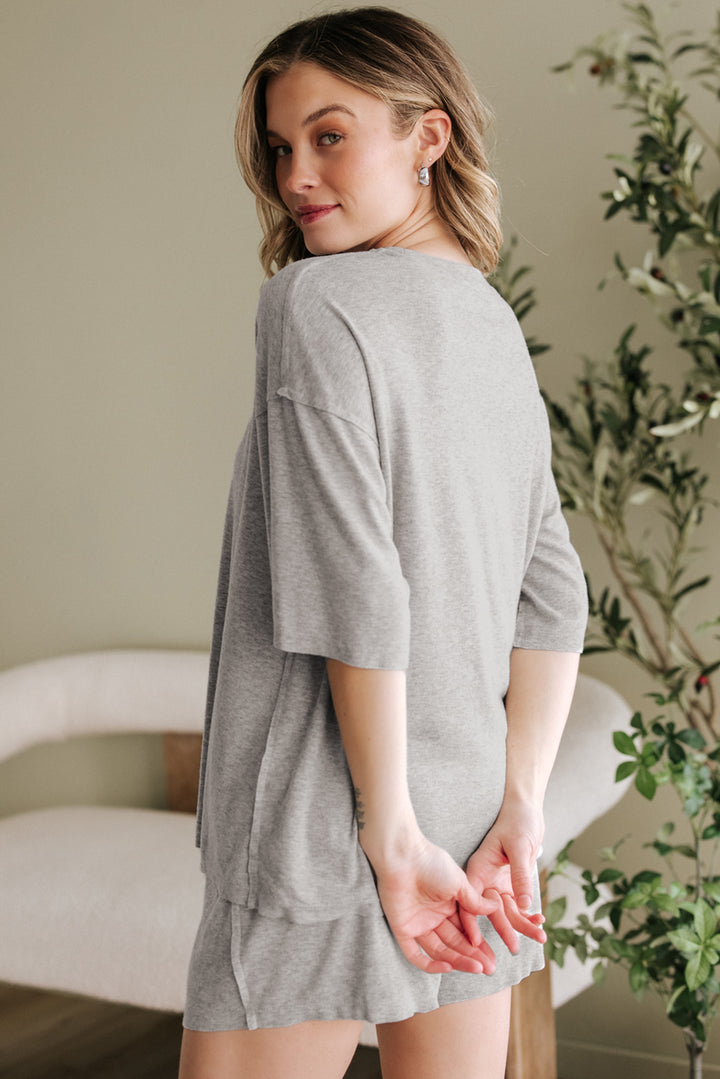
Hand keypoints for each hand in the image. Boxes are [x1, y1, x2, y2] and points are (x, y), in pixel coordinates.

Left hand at [370, 836, 498, 973]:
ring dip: (458, 961)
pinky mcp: (402, 929)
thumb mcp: (459, 882)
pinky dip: (430, 964)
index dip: (479, 945)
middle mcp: (433, 917)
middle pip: (455, 943)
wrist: (402, 856)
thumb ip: (474, 901)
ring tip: (477, 969)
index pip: (465, 931)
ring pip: (440, 950)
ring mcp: (418, 924)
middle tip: (490, 969)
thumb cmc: (430, 862)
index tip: (493, 956)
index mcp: (447, 905)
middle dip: (473, 957)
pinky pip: (415, 954)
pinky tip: (449, 967)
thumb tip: (495, 908)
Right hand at [458, 799, 546, 955]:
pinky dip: (529, 914)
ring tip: (541, 937)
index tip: (476, 943)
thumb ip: (520, 877)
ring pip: (507, 911)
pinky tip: (540, 921)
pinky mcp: (510, 884)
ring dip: (523, 925)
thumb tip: (524, 906)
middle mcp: (484, 879)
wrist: (527, 810)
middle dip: (503, 930)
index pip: (469, 900)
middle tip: (514, 948)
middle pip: (490, 910)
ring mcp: (497, 883)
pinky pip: (518, 905)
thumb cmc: (519, 821)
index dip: (470, 921)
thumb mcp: (520, 847)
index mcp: (478, 868)